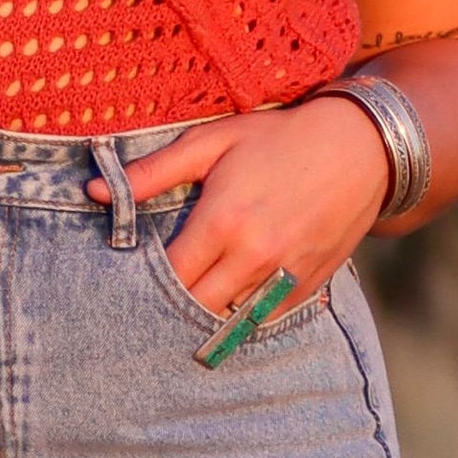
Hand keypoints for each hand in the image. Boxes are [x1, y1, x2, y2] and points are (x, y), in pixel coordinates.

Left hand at [93, 92, 392, 327]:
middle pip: (196, 307)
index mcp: (223, 221)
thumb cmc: (279, 137)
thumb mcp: (213, 141)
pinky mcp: (309, 287)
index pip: (170, 276)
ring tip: (188, 305)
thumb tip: (95, 192)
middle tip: (153, 301)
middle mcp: (254, 257)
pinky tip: (229, 305)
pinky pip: (267, 320)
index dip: (146, 283)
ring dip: (208, 316)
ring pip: (231, 320)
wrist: (361, 148)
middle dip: (172, 306)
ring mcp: (285, 276)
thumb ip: (153, 171)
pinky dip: (245, 318)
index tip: (131, 279)